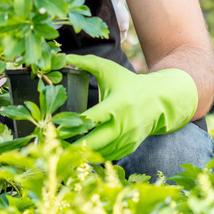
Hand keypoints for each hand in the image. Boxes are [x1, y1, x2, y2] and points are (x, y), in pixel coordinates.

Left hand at [64, 53, 198, 160]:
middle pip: (94, 142)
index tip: (54, 127)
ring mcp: (127, 138)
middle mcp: (123, 124)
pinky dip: (93, 155)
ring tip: (62, 149)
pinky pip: (107, 156)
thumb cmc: (129, 83)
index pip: (91, 119)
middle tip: (54, 145)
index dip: (72, 125)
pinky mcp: (129, 147)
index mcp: (117, 105)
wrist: (159, 100)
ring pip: (99, 152)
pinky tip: (79, 152)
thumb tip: (62, 57)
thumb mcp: (109, 70)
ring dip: (81, 153)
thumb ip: (86, 62)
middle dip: (72, 146)